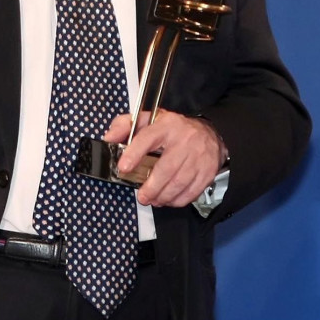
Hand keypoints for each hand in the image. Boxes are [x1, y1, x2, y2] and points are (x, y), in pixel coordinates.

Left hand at [104, 109, 226, 207]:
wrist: (210, 133)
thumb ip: (125, 126)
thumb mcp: (149, 120)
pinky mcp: (207, 170)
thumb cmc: (174, 129)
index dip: (134, 153)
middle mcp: (183, 140)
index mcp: (166, 126)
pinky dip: (178, 200)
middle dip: (151, 187)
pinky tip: (169, 199)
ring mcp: (198, 156)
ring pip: (179, 182)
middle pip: (166, 168)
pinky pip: (192, 191)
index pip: (148, 138)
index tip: (123, 167)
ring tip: (153, 199)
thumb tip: (109, 138)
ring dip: (163, 196)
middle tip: (142, 196)